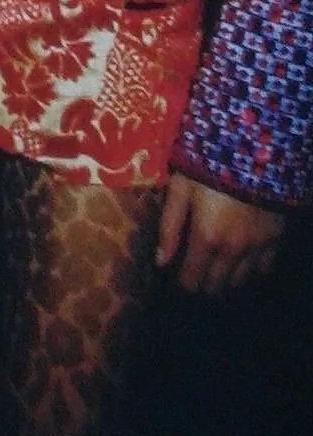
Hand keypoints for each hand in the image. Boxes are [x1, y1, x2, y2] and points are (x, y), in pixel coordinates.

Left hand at [156, 172, 283, 294]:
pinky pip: (264, 269)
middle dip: (201, 286)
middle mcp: (233, 250)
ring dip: (224, 281)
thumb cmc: (208, 164)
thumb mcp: (181, 188)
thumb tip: (159, 262)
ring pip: (239, 282)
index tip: (175, 279)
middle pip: (215, 287)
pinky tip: (240, 262)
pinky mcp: (275, 238)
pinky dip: (250, 271)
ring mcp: (257, 246)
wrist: (254, 148)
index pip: (191, 280)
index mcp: (206, 237)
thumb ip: (169, 226)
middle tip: (193, 275)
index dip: (181, 285)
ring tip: (213, 270)